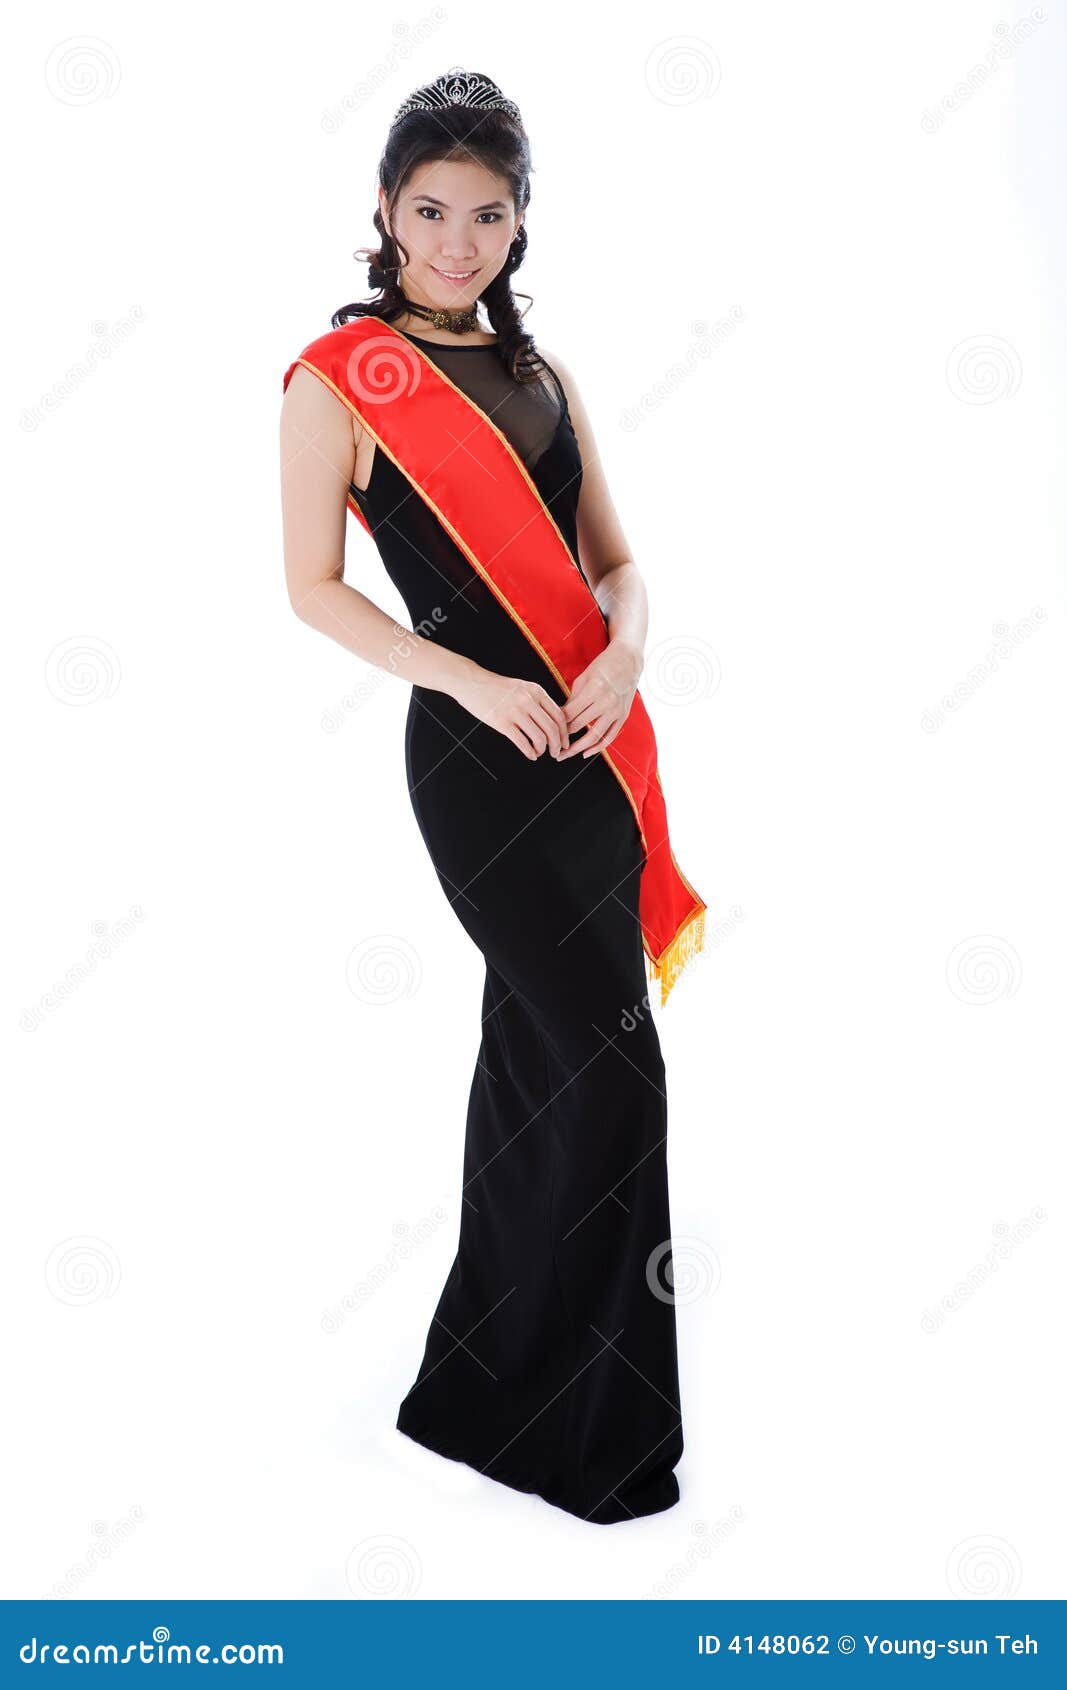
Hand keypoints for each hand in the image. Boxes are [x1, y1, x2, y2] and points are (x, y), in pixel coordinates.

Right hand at [452, 668, 570, 760]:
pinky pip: (523, 742)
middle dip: (557, 745)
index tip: (565, 742)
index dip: (565, 733)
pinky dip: (530, 752)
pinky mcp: (502, 722)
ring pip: (539, 737)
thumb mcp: (521, 687)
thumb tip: (551, 721)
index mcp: (536, 691)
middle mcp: (528, 700)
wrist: (470, 682)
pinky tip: (530, 755)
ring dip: (543, 750)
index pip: (559, 715)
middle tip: (556, 753)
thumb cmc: (495, 687)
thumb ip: (536, 701)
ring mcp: (515, 711)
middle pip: (552, 728)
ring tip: (540, 753)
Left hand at [556, 639, 642, 759]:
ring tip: (564, 755)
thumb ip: (572, 699)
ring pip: (594, 736)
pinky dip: (597, 748)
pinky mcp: (623, 716)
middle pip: (578, 726)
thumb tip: (560, 718)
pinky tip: (585, 754)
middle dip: (562, 737)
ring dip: (577, 748)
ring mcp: (616, 711)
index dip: (556, 724)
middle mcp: (606, 702)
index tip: (547, 730)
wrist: (628, 660)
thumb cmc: (602, 666)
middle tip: (550, 745)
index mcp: (593, 690)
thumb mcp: (583, 678)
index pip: (569, 714)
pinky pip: (609, 737)